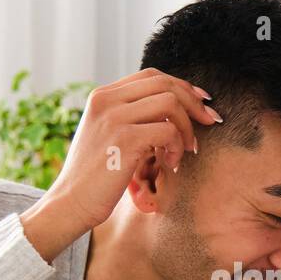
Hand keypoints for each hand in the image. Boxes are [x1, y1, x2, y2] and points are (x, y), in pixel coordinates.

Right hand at [20, 69, 221, 259]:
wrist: (70, 203)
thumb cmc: (93, 177)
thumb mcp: (107, 136)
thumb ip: (130, 118)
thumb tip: (171, 110)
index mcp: (102, 96)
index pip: (151, 76)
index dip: (182, 86)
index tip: (200, 103)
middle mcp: (106, 100)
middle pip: (164, 83)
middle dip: (194, 102)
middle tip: (210, 121)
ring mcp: (114, 118)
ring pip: (171, 102)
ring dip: (187, 126)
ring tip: (186, 149)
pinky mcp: (124, 139)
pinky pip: (168, 131)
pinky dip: (177, 147)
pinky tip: (172, 164)